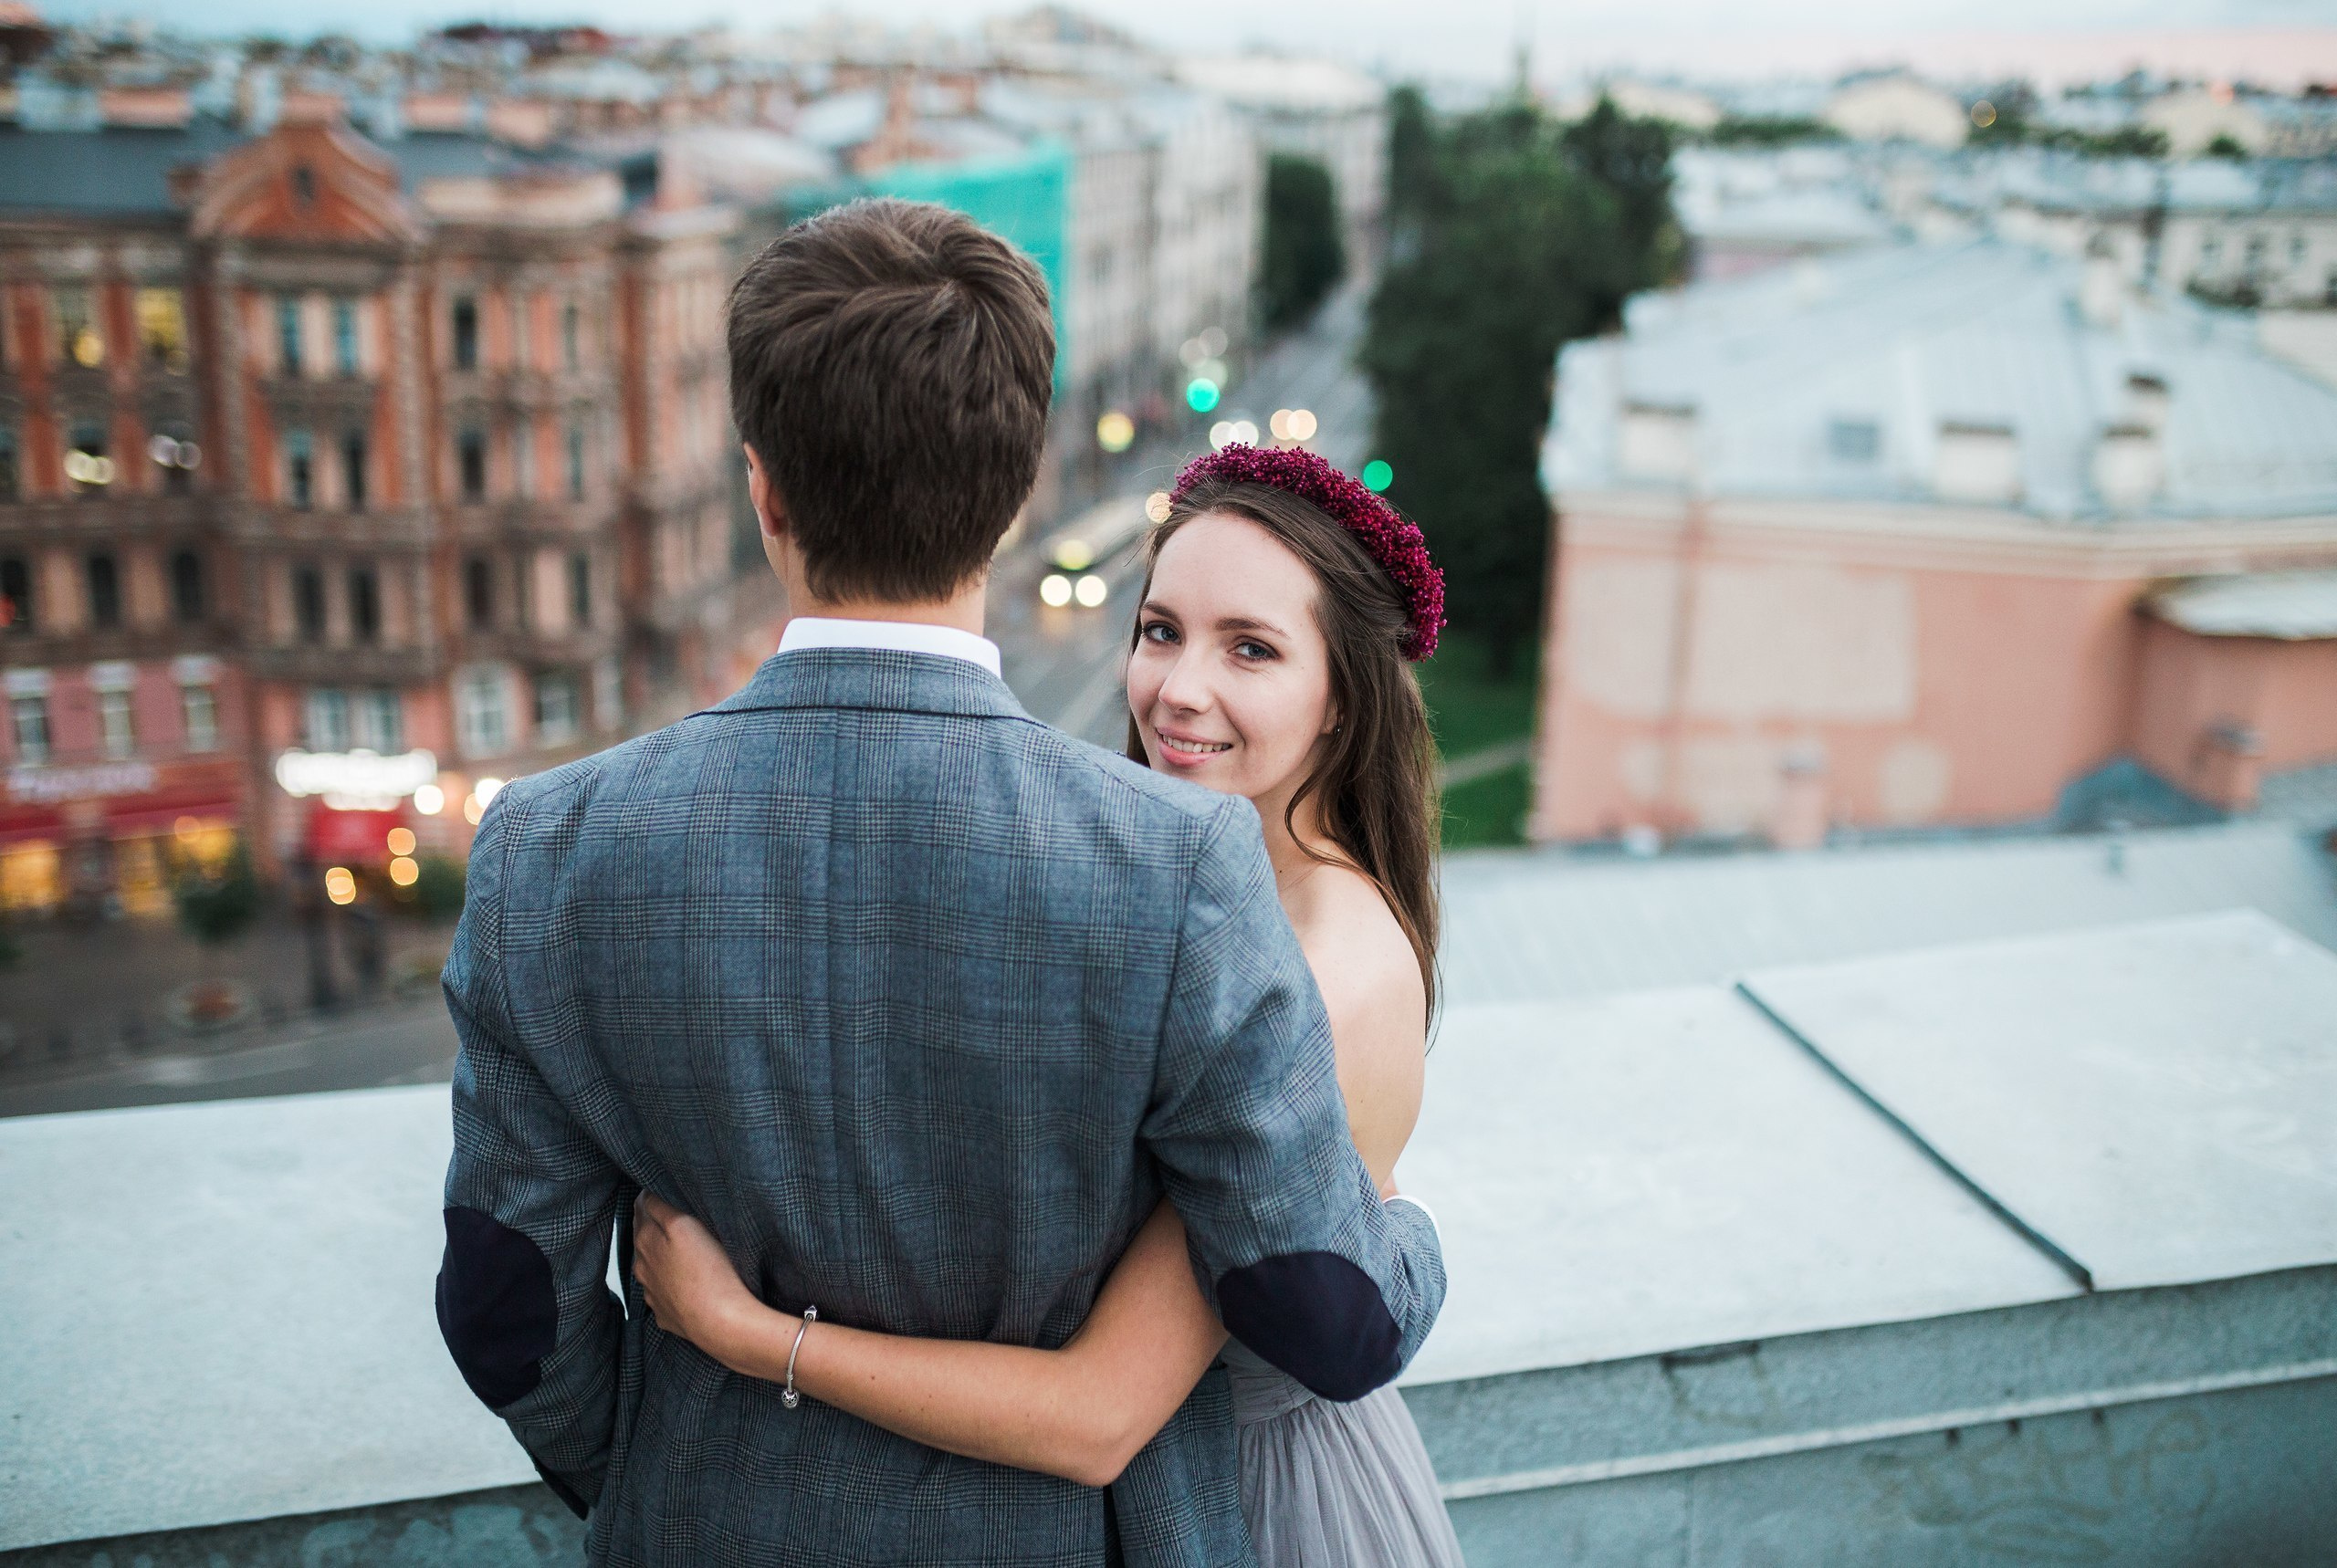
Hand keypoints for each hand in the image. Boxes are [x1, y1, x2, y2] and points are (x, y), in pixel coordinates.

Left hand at [633, 1192, 757, 1367]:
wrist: (720, 1323)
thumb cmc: (710, 1271)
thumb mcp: (685, 1225)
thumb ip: (661, 1206)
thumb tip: (645, 1193)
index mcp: (646, 1240)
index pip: (642, 1206)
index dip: (652, 1194)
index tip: (665, 1186)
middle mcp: (642, 1266)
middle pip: (643, 1234)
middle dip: (653, 1221)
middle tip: (673, 1211)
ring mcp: (652, 1292)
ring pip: (651, 1264)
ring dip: (659, 1253)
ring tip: (681, 1246)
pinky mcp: (665, 1313)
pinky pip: (662, 1291)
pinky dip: (668, 1281)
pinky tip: (684, 1280)